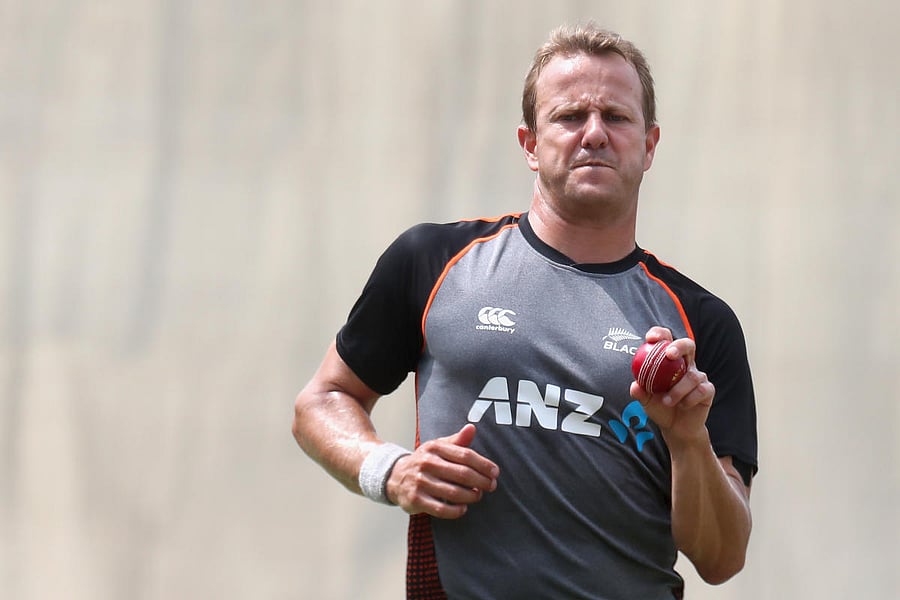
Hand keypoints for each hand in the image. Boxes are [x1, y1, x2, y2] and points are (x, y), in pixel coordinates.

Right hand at [385, 424, 498, 518]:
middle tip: (491, 486)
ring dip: (471, 496)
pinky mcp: (415, 500)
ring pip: (454, 492)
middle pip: (462, 474)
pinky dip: (456, 510)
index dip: (484, 464)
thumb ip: (457, 440)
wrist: (394, 476)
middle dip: (482, 482)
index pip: (465, 455)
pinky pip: (441, 509)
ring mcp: (420, 482)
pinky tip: (463, 508)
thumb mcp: (438, 447)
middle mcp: (426, 463)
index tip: (495, 472)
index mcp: (435, 448)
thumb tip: (472, 428)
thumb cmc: (424, 462)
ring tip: (478, 496)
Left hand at [630, 327, 715, 449]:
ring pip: (692, 375)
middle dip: (679, 346)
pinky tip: (682, 406)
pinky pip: (701, 390)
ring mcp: (698, 376)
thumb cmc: (659, 408)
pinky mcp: (707, 390)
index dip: (660, 334)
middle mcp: (686, 364)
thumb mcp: (646, 400)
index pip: (666, 340)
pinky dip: (689, 399)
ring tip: (667, 401)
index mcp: (669, 361)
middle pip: (688, 345)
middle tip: (669, 354)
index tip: (651, 338)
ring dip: (678, 389)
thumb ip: (640, 392)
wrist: (676, 428)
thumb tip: (635, 385)